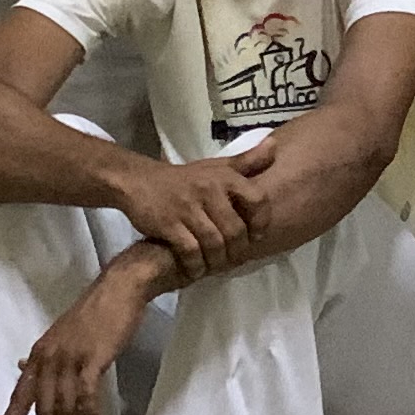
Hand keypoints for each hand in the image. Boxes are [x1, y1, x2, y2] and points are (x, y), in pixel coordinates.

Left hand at [0, 267, 148, 414]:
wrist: (118, 290)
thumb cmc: (94, 312)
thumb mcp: (60, 334)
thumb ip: (44, 356)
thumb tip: (22, 368)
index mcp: (40, 353)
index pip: (21, 391)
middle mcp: (50, 358)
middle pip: (43, 405)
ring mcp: (71, 358)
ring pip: (65, 404)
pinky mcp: (93, 359)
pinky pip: (86, 394)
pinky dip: (89, 413)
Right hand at [108, 153, 263, 281]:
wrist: (138, 181)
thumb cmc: (185, 178)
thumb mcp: (216, 166)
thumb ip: (247, 161)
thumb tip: (275, 146)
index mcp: (224, 176)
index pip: (257, 199)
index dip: (261, 222)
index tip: (257, 237)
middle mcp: (208, 190)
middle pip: (235, 229)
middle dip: (238, 250)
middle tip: (236, 260)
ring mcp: (187, 207)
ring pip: (214, 242)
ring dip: (218, 261)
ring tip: (217, 267)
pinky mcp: (168, 223)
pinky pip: (190, 251)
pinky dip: (196, 265)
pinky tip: (196, 269)